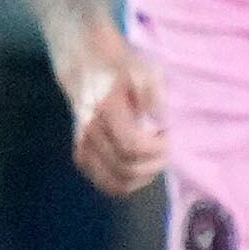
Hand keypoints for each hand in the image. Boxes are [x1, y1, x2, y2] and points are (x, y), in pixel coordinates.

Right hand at [60, 31, 168, 197]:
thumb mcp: (143, 70)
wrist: (87, 66)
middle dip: (153, 164)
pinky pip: (104, 183)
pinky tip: (137, 168)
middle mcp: (90, 131)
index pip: (132, 146)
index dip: (157, 149)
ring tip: (152, 159)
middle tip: (163, 148)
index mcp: (105, 109)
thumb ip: (153, 94)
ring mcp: (82, 145)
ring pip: (115, 182)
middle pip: (126, 168)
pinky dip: (124, 183)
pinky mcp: (81, 154)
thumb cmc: (120, 68)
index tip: (167, 136)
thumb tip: (160, 122)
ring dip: (141, 178)